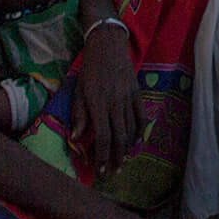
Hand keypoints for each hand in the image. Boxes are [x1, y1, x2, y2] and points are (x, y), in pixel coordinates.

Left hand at [71, 23, 141, 177]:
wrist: (108, 45)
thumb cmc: (89, 69)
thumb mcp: (78, 91)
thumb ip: (79, 115)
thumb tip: (77, 138)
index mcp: (98, 104)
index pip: (102, 136)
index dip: (102, 155)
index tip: (99, 169)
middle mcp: (115, 103)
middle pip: (118, 137)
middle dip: (115, 158)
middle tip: (112, 173)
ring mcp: (128, 98)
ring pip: (130, 130)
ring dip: (127, 149)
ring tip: (123, 163)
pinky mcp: (137, 93)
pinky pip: (141, 116)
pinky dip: (140, 132)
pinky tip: (136, 143)